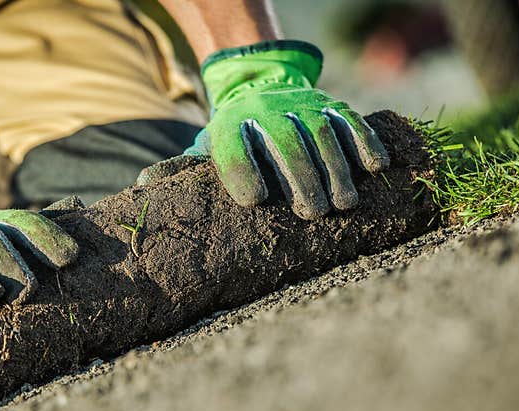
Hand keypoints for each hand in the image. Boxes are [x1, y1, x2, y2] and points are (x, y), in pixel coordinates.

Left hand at [139, 40, 389, 219]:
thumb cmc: (233, 137)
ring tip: (345, 205)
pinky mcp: (331, 104)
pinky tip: (376, 168)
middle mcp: (266, 112)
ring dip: (337, 169)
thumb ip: (179, 169)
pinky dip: (365, 141)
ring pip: (322, 133)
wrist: (261, 87)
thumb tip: (141, 186)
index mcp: (230, 127)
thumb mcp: (204, 148)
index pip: (233, 148)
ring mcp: (302, 106)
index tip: (255, 201)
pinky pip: (352, 120)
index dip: (242, 172)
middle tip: (314, 214)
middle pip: (286, 142)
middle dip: (302, 178)